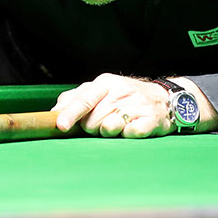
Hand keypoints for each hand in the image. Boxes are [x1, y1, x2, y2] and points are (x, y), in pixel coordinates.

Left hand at [52, 73, 173, 138]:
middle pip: (93, 120)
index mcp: (105, 83)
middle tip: (103, 121)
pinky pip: (131, 133)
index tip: (61, 126)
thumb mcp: (100, 90)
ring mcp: (137, 106)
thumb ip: (75, 98)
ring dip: (109, 131)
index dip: (71, 114)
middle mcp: (121, 92)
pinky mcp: (151, 120)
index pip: (84, 100)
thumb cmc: (124, 96)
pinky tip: (132, 128)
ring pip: (110, 128)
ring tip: (116, 124)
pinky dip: (127, 135)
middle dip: (92, 127)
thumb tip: (54, 112)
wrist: (163, 99)